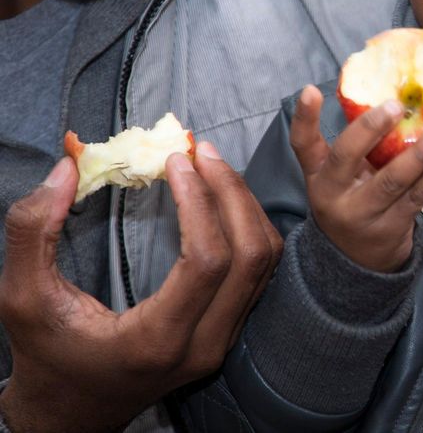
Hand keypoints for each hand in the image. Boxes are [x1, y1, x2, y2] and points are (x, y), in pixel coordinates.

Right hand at [0, 142, 282, 432]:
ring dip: (245, 204)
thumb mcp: (21, 297)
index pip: (207, 260)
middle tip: (199, 151)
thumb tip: (67, 168)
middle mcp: (203, 344)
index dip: (200, 201)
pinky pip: (260, 271)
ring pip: (264, 261)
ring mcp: (223, 341)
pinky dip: (249, 225)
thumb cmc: (47, 355)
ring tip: (211, 165)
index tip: (176, 161)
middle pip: (250, 255)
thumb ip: (32, 231)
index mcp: (157, 341)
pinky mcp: (230, 331)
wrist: (72, 413)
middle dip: (230, 192)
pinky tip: (221, 196)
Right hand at [290, 85, 422, 272]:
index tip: (310, 90)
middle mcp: (334, 194)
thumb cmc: (351, 201)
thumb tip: (387, 96)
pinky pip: (416, 198)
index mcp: (319, 175)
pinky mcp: (392, 227)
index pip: (303, 144)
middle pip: (347, 157)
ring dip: (418, 154)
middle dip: (371, 128)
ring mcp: (363, 213)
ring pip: (391, 180)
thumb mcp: (338, 177)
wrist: (356, 260)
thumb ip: (354, 145)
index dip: (304, 118)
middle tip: (396, 105)